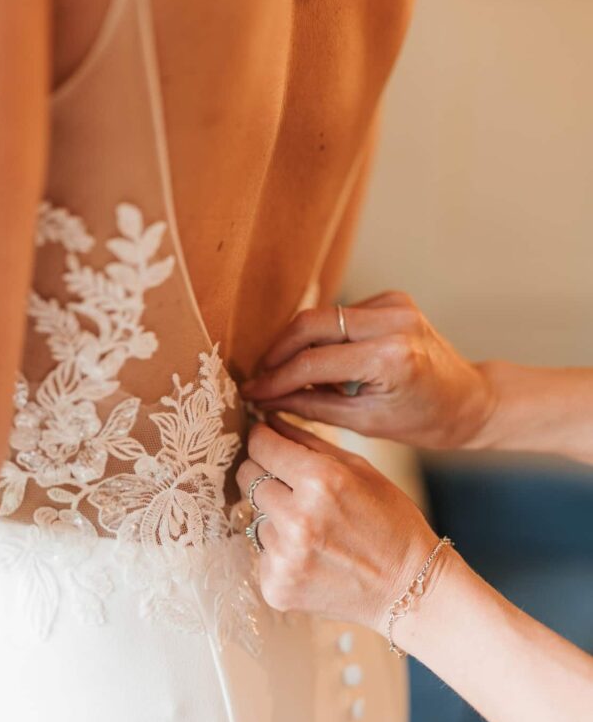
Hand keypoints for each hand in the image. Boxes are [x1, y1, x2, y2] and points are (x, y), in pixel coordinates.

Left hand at [235, 416, 438, 632]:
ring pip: (255, 515)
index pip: (260, 446)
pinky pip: (262, 552)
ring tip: (315, 529)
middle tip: (293, 486)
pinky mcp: (276, 586)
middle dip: (265, 474)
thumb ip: (308, 441)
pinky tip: (313, 555)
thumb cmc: (390, 521)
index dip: (262, 440)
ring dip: (276, 516)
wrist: (409, 587)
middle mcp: (298, 518)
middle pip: (247, 477)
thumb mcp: (359, 469)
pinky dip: (280, 550)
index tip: (266, 440)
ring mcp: (285, 557)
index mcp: (321, 480)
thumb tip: (267, 420)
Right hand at [241, 291, 496, 448]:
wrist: (470, 400)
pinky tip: (327, 366)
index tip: (252, 391)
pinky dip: (326, 338)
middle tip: (260, 376)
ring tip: (292, 377)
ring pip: (323, 316)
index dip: (276, 378)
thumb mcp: (365, 422)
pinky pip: (342, 314)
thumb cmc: (423, 421)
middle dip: (278, 351)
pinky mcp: (393, 298)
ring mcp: (395, 304)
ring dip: (300, 345)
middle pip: (311, 324)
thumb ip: (312, 405)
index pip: (314, 363)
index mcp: (389, 359)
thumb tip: (266, 399)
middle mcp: (393, 322)